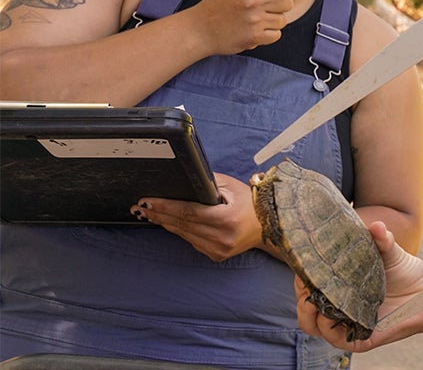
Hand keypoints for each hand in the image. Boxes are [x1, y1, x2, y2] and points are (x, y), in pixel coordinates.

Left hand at [132, 173, 263, 261]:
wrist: (267, 225)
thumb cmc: (249, 203)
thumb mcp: (230, 186)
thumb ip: (206, 183)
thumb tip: (182, 180)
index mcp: (226, 219)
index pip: (188, 212)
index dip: (165, 206)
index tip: (148, 201)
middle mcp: (222, 238)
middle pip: (182, 224)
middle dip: (159, 214)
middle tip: (140, 206)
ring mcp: (218, 249)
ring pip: (183, 234)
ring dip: (165, 223)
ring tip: (149, 213)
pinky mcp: (215, 256)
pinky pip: (191, 241)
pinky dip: (180, 231)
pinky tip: (169, 223)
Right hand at [191, 0, 294, 54]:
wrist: (200, 29)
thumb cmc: (221, 2)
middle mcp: (252, 0)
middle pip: (288, 3)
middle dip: (279, 4)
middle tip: (263, 6)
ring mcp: (253, 20)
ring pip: (283, 20)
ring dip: (272, 20)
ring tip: (255, 18)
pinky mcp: (254, 37)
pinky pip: (277, 35)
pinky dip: (268, 34)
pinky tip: (253, 29)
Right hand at [299, 221, 422, 351]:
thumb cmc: (406, 270)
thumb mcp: (391, 252)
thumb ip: (382, 239)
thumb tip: (375, 225)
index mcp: (339, 286)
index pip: (308, 285)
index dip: (301, 277)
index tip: (301, 265)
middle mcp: (339, 306)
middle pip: (305, 308)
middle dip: (300, 295)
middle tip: (307, 283)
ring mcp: (349, 323)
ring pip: (314, 326)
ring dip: (310, 313)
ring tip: (314, 300)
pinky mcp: (364, 339)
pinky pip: (340, 340)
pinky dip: (332, 329)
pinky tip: (333, 316)